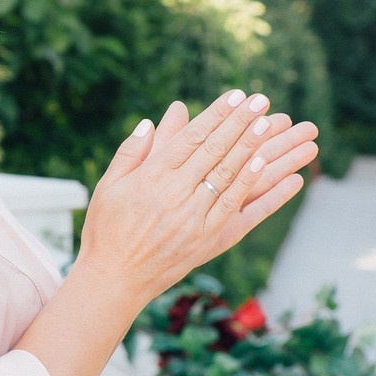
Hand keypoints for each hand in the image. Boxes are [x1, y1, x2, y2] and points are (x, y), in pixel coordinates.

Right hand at [76, 91, 318, 307]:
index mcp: (151, 176)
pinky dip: (250, 184)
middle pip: (215, 151)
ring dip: (251, 147)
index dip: (216, 114)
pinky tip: (264, 165)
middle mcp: (175, 193)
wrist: (114, 279)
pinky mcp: (207, 239)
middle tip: (261, 100)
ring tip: (269, 123)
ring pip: (228, 175)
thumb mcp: (108, 186)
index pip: (191, 137)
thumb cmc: (106, 229)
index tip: (235, 96)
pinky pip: (234, 207)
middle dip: (240, 122)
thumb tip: (151, 122)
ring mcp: (193, 217)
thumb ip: (131, 153)